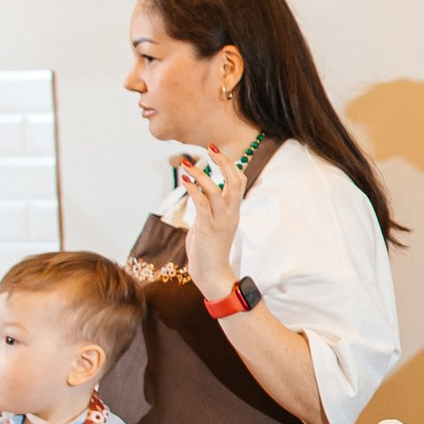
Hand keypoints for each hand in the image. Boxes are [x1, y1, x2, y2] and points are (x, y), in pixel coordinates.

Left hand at [173, 149, 243, 299]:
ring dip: (201, 174)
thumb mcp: (212, 224)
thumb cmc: (210, 251)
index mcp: (233, 211)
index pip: (239, 181)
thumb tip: (199, 193)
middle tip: (209, 149)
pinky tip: (184, 181)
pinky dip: (193, 190)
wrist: (213, 275)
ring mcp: (220, 221)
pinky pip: (202, 204)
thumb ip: (209, 208)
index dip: (229, 164)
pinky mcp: (207, 228)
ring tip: (186, 164)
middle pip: (235, 180)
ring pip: (217, 190)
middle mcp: (231, 213)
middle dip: (223, 162)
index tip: (215, 151)